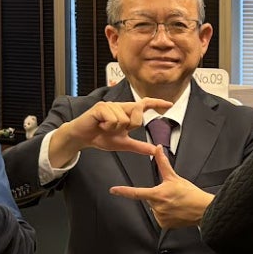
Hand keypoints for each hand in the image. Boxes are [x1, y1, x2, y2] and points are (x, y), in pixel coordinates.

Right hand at [56, 98, 173, 159]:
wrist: (82, 138)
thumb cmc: (101, 137)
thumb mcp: (123, 144)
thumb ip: (139, 146)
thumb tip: (154, 150)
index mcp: (126, 112)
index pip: (144, 105)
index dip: (157, 103)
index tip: (170, 104)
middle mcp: (120, 106)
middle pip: (138, 113)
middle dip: (131, 125)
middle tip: (116, 130)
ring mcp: (111, 105)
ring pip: (125, 119)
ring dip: (115, 129)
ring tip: (105, 128)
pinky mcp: (101, 107)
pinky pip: (113, 119)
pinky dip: (108, 126)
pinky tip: (100, 125)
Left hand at [110, 146, 212, 228]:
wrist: (203, 210)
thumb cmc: (191, 194)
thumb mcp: (175, 177)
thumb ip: (163, 163)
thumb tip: (158, 149)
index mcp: (157, 195)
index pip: (136, 193)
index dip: (123, 191)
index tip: (114, 190)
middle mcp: (157, 207)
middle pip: (150, 200)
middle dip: (157, 196)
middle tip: (171, 195)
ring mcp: (160, 217)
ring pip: (155, 209)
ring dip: (162, 206)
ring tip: (175, 204)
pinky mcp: (165, 225)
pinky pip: (160, 218)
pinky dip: (166, 215)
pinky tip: (175, 211)